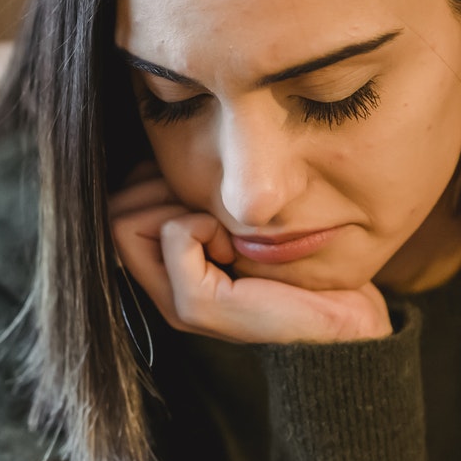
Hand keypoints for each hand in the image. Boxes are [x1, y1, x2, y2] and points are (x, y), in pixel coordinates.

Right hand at [109, 166, 392, 344]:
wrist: (346, 318)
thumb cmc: (304, 270)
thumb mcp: (242, 225)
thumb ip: (202, 198)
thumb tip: (166, 142)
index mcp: (172, 271)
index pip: (120, 205)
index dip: (154, 187)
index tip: (207, 208)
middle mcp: (164, 289)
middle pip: (114, 212)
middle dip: (156, 193)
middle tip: (208, 214)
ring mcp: (175, 302)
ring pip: (124, 220)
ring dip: (172, 207)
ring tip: (217, 230)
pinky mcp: (195, 307)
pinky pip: (173, 232)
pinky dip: (197, 224)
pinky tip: (230, 247)